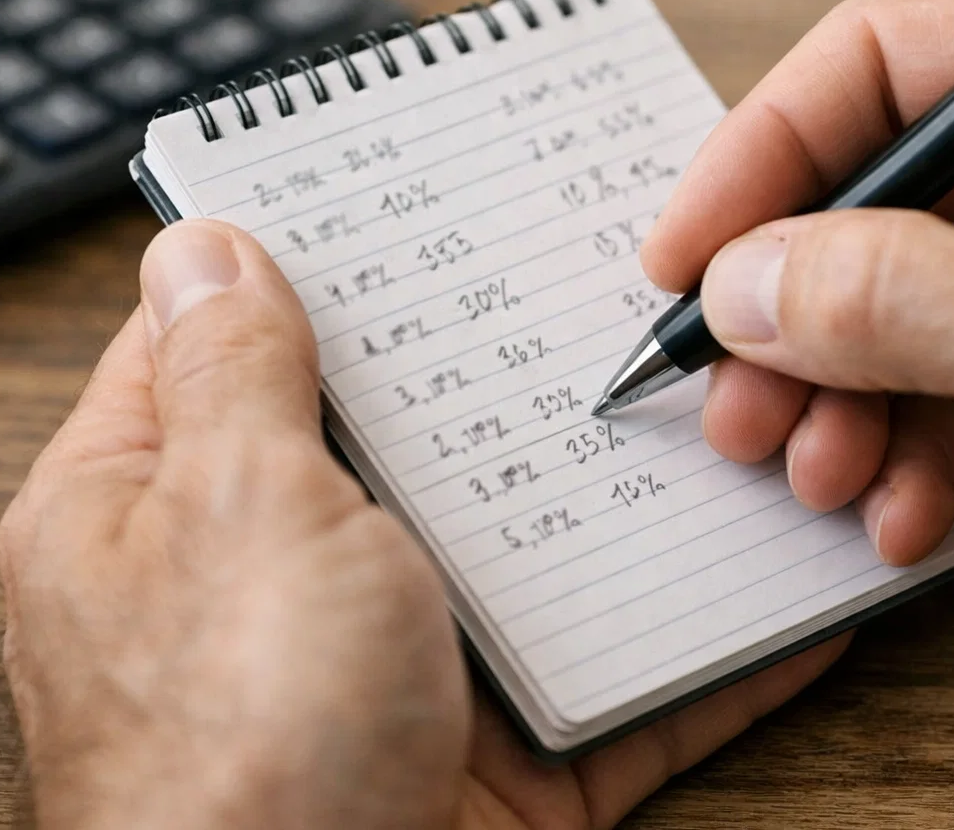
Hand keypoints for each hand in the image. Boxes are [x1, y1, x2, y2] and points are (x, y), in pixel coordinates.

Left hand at [0, 221, 846, 828]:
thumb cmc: (238, 753)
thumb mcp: (237, 509)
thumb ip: (233, 372)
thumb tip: (205, 247)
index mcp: (162, 506)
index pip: (228, 340)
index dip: (319, 264)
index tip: (420, 197)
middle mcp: (273, 582)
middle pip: (412, 437)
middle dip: (514, 372)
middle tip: (618, 287)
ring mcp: (394, 669)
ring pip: (532, 554)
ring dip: (635, 502)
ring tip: (739, 415)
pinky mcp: (495, 755)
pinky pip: (615, 678)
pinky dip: (704, 644)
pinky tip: (790, 587)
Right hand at [642, 0, 953, 765]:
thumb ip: (897, 296)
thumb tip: (745, 280)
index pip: (886, 65)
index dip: (766, 152)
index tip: (687, 251)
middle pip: (868, 203)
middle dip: (791, 311)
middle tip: (735, 396)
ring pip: (881, 316)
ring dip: (829, 400)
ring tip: (816, 471)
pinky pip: (924, 405)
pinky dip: (890, 462)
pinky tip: (899, 517)